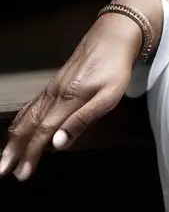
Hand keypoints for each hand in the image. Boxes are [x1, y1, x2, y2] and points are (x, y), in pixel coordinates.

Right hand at [0, 15, 139, 182]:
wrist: (112, 37)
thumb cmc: (115, 69)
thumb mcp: (108, 97)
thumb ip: (83, 120)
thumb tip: (58, 143)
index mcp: (68, 101)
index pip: (43, 133)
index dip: (31, 155)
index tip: (22, 174)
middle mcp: (54, 95)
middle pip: (28, 127)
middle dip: (14, 150)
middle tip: (2, 171)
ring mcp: (52, 89)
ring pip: (27, 116)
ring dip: (14, 138)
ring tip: (4, 156)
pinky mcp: (54, 85)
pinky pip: (31, 106)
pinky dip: (20, 121)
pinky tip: (17, 129)